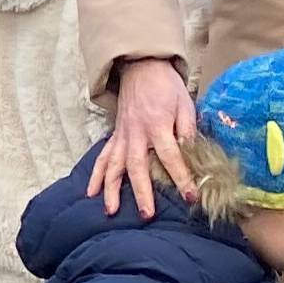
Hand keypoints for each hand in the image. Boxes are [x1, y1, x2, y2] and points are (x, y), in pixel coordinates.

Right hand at [89, 60, 196, 217]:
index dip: (181, 178)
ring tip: (111, 211)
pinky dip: (95, 175)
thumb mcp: (185, 105)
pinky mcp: (115, 136)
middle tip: (147, 214)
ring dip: (110, 189)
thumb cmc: (167, 87)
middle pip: (137, 167)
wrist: (142, 67)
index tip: (189, 196)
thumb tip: (192, 157)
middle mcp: (136, 133)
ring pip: (113, 166)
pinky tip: (90, 192)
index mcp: (158, 125)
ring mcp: (122, 136)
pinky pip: (102, 157)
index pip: (171, 156)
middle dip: (141, 192)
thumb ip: (187, 131)